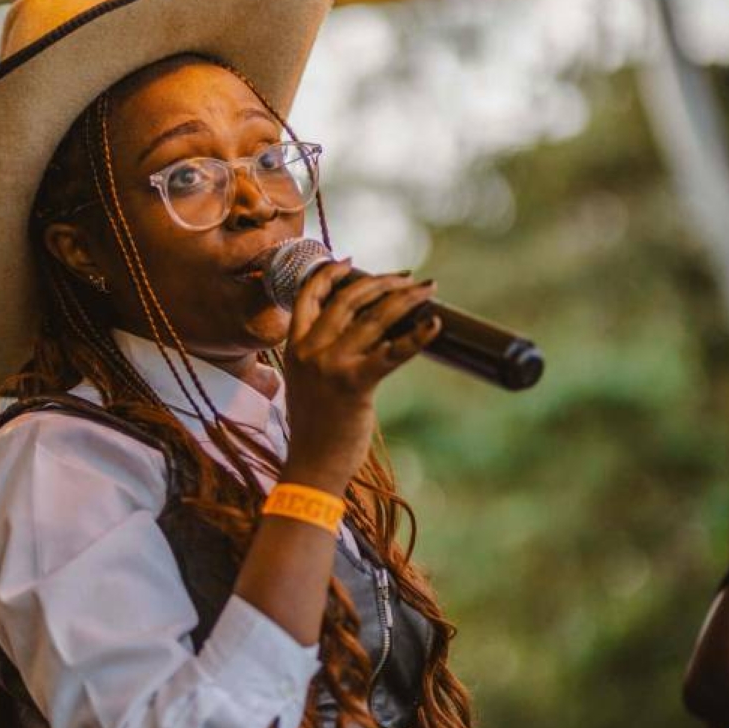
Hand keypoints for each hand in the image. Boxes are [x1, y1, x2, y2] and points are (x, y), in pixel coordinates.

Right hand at [281, 258, 440, 493]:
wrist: (311, 465)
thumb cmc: (315, 427)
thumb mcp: (305, 381)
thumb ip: (320, 353)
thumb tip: (360, 328)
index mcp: (294, 346)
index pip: (308, 294)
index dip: (330, 272)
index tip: (352, 262)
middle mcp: (309, 350)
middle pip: (348, 299)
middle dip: (383, 282)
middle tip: (409, 277)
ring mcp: (330, 365)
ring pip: (373, 318)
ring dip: (405, 299)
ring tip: (427, 289)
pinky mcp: (354, 384)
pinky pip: (391, 353)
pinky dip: (416, 336)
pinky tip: (434, 325)